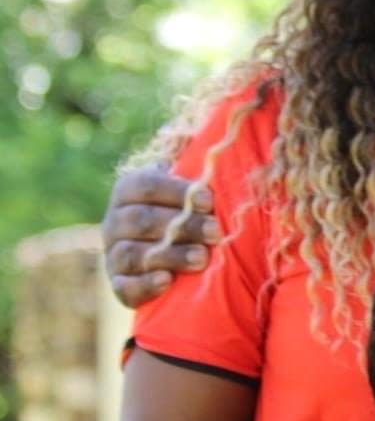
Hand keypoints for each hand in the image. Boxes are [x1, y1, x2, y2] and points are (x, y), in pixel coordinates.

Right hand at [101, 166, 220, 306]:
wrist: (174, 253)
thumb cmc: (188, 210)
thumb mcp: (189, 187)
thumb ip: (194, 165)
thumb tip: (212, 132)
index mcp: (128, 191)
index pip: (143, 185)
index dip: (176, 192)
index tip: (208, 201)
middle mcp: (114, 222)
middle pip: (141, 220)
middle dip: (182, 226)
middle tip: (216, 232)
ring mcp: (113, 254)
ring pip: (133, 253)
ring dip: (169, 256)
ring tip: (202, 258)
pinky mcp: (119, 285)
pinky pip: (124, 287)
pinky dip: (144, 285)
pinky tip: (167, 282)